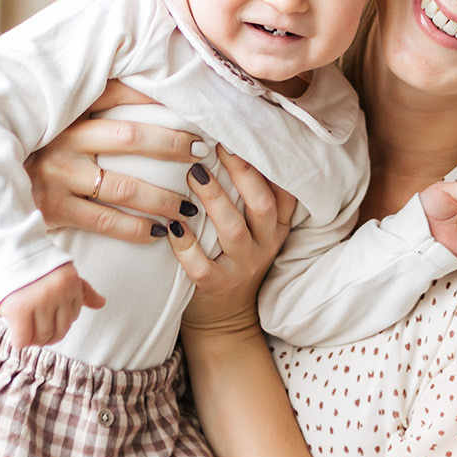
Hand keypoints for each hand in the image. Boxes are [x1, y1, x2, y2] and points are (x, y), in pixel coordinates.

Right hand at [0, 260, 103, 348]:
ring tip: (25, 328)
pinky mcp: (19, 309)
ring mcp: (40, 300)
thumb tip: (101, 303)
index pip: (72, 317)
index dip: (58, 319)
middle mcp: (58, 291)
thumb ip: (81, 289)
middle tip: (34, 327)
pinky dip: (19, 341)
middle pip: (60, 330)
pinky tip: (15, 333)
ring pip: (42, 337)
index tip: (45, 314)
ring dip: (34, 339)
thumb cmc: (34, 265)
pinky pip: (23, 339)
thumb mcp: (62, 272)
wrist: (3, 252)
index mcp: (71, 281)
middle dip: (48, 334)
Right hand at [26, 80, 210, 240]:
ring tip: (188, 203)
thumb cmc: (34, 151)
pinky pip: (106, 221)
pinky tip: (159, 231)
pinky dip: (136, 228)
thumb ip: (87, 105)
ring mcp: (59, 176)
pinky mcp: (54, 210)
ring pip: (124, 186)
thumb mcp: (54, 122)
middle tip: (202, 150)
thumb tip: (138, 81)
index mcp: (66, 113)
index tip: (188, 104)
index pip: (115, 93)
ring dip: (161, 196)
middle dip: (172, 143)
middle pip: (130, 137)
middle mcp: (63, 141)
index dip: (153, 97)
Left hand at [171, 146, 296, 337]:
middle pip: (262, 205)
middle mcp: (264, 245)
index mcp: (276, 227)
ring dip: (213, 200)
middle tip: (216, 146)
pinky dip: (186, 246)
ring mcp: (242, 267)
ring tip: (193, 174)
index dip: (268, 165)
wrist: (225, 318)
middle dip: (242, 173)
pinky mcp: (216, 287)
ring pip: (232, 231)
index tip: (246, 137)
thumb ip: (248, 195)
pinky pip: (201, 266)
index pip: (284, 192)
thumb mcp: (254, 228)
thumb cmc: (233, 257)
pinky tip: (172, 226)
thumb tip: (223, 140)